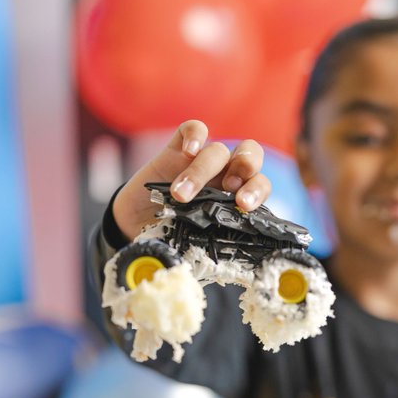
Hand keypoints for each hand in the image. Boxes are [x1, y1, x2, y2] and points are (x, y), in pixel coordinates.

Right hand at [112, 120, 270, 240]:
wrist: (136, 226)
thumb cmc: (173, 236)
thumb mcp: (194, 244)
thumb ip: (210, 247)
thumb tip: (222, 270)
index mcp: (236, 198)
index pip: (261, 185)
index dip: (258, 191)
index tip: (243, 205)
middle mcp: (224, 176)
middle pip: (250, 156)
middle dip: (246, 167)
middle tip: (229, 188)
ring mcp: (201, 160)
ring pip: (217, 149)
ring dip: (202, 171)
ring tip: (181, 195)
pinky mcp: (177, 148)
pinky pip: (193, 128)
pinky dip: (194, 134)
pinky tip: (187, 150)